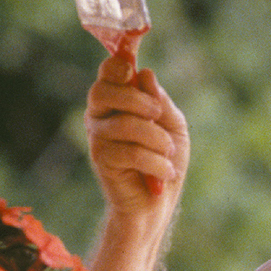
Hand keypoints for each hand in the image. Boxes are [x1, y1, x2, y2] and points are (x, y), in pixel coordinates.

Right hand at [85, 56, 188, 217]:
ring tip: (168, 154)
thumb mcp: (173, 126)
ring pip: (124, 124)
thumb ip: (160, 101)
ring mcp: (98, 138)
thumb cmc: (164, 161)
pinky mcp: (101, 160)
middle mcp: (100, 116)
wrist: (158, 203)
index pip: (107, 73)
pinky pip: (130, 151)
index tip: (134, 75)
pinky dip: (155, 162)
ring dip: (156, 139)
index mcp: (116, 101)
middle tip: (158, 115)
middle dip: (137, 101)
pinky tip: (163, 173)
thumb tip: (145, 74)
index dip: (118, 68)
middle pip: (103, 91)